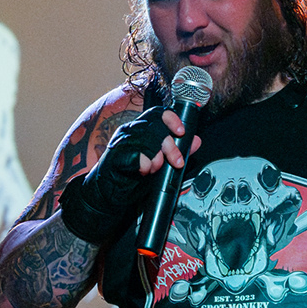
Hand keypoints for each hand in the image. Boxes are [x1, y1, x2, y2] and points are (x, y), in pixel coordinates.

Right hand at [56, 106, 198, 243]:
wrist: (110, 195)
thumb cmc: (134, 178)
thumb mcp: (162, 164)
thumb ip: (178, 151)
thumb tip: (196, 141)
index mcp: (141, 129)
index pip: (158, 113)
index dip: (172, 119)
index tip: (181, 132)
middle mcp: (130, 131)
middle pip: (155, 126)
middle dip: (170, 146)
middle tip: (176, 162)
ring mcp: (121, 142)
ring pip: (145, 138)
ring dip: (156, 156)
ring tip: (156, 168)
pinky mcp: (115, 156)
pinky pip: (134, 154)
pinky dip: (144, 164)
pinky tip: (145, 171)